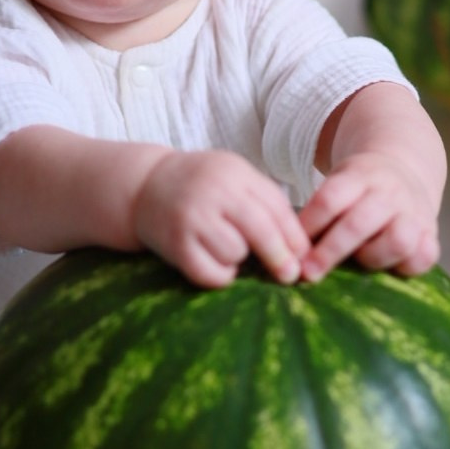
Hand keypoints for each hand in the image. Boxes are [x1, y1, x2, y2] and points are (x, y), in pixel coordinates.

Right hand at [135, 151, 309, 288]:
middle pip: (260, 231)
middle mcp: (212, 192)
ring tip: (227, 249)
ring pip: (235, 253)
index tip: (305, 257)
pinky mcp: (175, 244)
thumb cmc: (201, 186)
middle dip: (280, 258)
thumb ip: (264, 202)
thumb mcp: (233, 177)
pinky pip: (211, 273)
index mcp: (234, 172)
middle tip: (289, 275)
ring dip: (239, 260)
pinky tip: (216, 263)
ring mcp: (191, 218)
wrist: (144, 186)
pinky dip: (221, 276)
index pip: (276, 208)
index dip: (295, 237)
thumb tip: (300, 247)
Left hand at [297, 151, 440, 282]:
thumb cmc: (359, 189)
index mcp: (360, 176)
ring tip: (357, 265)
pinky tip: (389, 272)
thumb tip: (285, 253)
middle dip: (330, 251)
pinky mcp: (431, 233)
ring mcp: (414, 212)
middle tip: (308, 273)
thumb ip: (319, 213)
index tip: (289, 248)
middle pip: (358, 223)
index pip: (330, 199)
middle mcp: (390, 193)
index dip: (308, 225)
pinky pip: (425, 256)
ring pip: (397, 240)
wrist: (405, 168)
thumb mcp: (339, 185)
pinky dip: (407, 266)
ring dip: (372, 258)